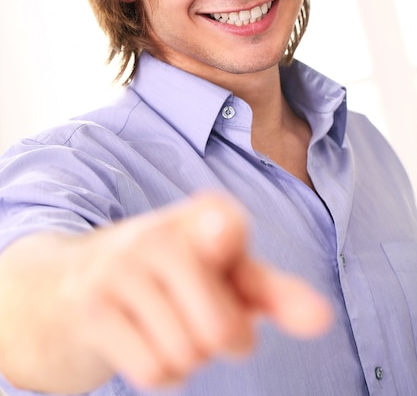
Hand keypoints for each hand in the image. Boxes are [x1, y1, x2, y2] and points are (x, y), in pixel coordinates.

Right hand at [62, 192, 332, 390]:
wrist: (76, 282)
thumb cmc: (171, 277)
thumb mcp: (224, 275)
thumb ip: (274, 293)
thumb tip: (324, 319)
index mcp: (204, 217)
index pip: (224, 227)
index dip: (223, 237)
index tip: (219, 237)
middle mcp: (161, 232)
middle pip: (222, 332)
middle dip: (221, 341)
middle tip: (196, 313)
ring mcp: (121, 266)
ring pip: (187, 355)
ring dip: (186, 356)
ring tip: (164, 321)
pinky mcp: (92, 306)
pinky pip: (154, 371)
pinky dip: (159, 371)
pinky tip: (140, 337)